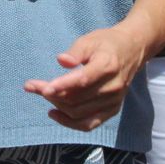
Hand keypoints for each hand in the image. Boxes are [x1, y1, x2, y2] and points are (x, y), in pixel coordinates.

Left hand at [24, 21, 148, 131]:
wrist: (132, 50)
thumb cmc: (106, 43)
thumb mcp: (89, 40)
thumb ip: (75, 52)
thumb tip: (61, 60)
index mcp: (107, 66)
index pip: (83, 80)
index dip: (62, 85)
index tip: (43, 87)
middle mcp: (112, 87)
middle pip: (77, 98)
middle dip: (51, 94)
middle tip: (32, 85)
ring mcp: (113, 101)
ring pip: (79, 112)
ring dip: (57, 106)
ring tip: (42, 93)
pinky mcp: (112, 110)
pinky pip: (89, 124)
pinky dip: (70, 123)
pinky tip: (54, 113)